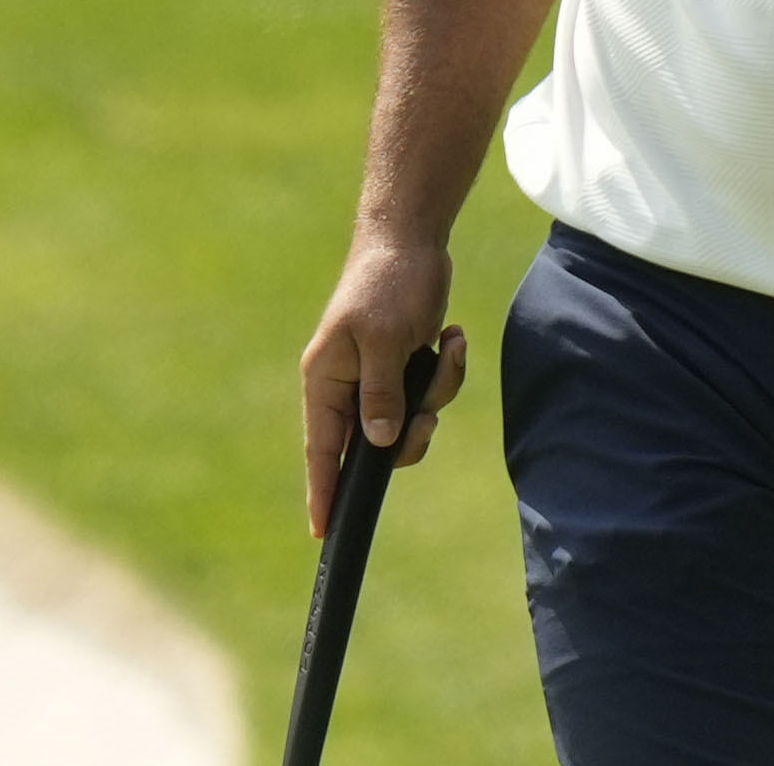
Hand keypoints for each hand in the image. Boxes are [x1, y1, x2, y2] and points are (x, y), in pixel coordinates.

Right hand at [298, 238, 468, 537]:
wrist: (411, 240)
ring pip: (410, 420)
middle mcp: (346, 385)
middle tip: (427, 414)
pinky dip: (447, 370)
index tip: (323, 533)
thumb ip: (380, 393)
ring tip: (446, 345)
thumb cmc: (387, 283)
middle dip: (410, 431)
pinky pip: (430, 393)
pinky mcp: (406, 366)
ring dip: (437, 392)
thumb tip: (376, 443)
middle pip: (374, 444)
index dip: (322, 492)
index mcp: (325, 380)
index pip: (321, 449)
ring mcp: (378, 377)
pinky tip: (452, 334)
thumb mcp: (382, 339)